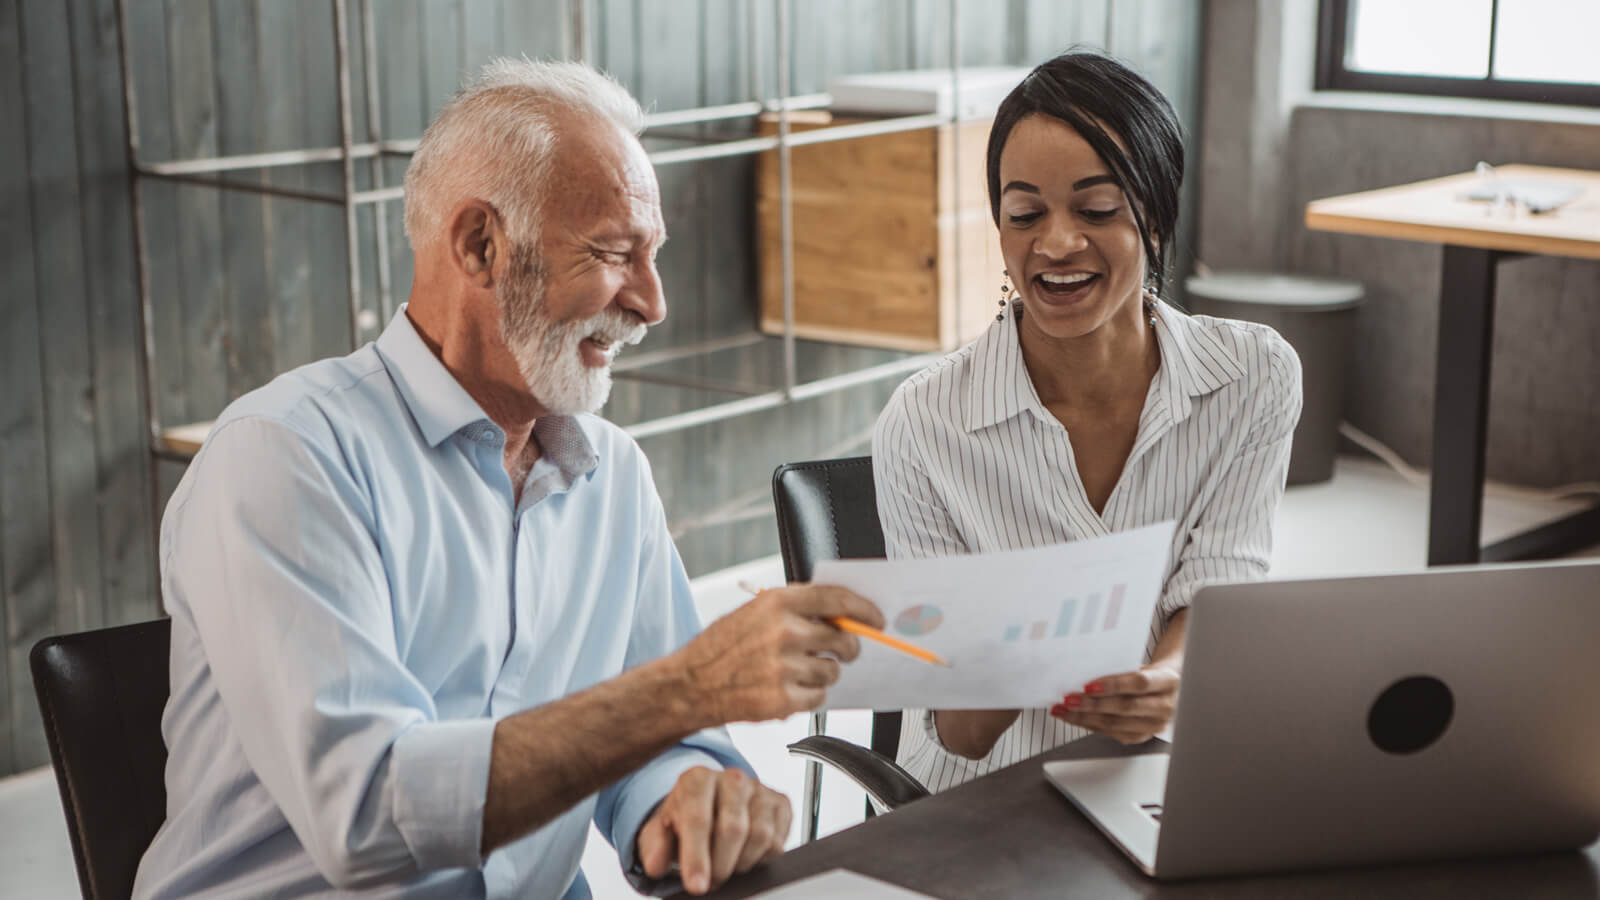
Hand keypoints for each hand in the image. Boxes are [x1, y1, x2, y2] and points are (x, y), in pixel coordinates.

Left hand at [637, 767, 791, 894]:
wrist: (708, 805)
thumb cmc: (684, 820)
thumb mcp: (659, 833)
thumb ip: (654, 847)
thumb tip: (656, 864)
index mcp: (697, 779)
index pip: (699, 819)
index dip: (697, 857)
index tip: (696, 886)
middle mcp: (731, 778)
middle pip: (733, 829)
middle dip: (721, 866)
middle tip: (711, 883)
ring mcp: (759, 789)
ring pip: (760, 836)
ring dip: (741, 864)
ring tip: (726, 868)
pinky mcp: (781, 803)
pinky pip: (778, 842)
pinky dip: (761, 860)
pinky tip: (744, 856)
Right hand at [674, 584, 884, 722]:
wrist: (690, 684)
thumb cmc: (721, 647)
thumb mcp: (753, 612)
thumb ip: (794, 609)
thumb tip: (839, 615)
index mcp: (776, 603)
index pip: (837, 600)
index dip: (864, 609)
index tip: (876, 619)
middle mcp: (783, 632)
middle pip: (844, 639)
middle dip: (849, 648)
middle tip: (842, 651)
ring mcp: (783, 668)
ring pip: (832, 672)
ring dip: (824, 673)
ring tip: (798, 671)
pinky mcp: (782, 699)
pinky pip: (819, 697)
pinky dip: (810, 696)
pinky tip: (788, 689)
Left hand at [1050, 664, 1179, 743]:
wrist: (1168, 688)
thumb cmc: (1150, 673)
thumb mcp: (1142, 665)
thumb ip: (1120, 670)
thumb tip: (1085, 674)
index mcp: (1167, 682)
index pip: (1140, 683)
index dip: (1114, 684)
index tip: (1089, 685)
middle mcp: (1164, 707)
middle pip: (1125, 707)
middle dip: (1093, 704)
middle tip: (1070, 699)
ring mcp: (1154, 725)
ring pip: (1115, 724)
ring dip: (1085, 717)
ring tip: (1064, 710)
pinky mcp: (1142, 736)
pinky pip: (1112, 733)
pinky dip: (1090, 725)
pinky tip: (1075, 718)